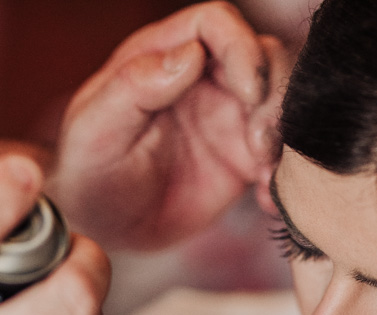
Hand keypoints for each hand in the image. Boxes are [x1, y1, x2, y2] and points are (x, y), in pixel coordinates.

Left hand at [49, 1, 289, 250]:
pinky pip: (284, 152)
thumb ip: (135, 86)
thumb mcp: (95, 130)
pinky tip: (267, 200)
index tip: (249, 92)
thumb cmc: (90, 172)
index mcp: (163, 56)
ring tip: (265, 177)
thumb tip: (189, 54)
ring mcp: (229, 116)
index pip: (216, 24)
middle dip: (275, 96)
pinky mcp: (245, 156)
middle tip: (259, 146)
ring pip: (282, 101)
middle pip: (264, 56)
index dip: (241, 48)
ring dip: (285, 135)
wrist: (108, 229)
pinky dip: (286, 173)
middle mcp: (203, 78)